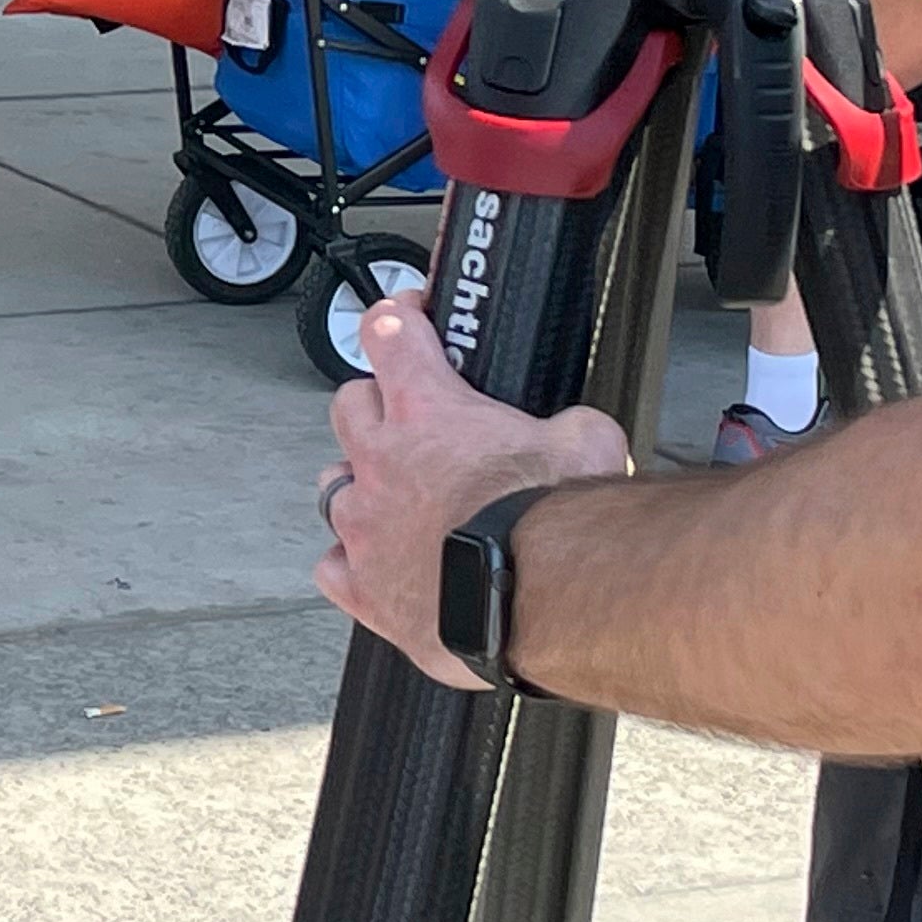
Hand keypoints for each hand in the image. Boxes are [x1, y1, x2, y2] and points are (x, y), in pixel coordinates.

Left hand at [312, 300, 628, 688]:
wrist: (541, 603)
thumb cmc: (555, 529)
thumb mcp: (587, 446)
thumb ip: (572, 425)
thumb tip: (580, 429)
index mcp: (427, 412)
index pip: (388, 334)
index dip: (396, 318)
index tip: (406, 317)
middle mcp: (381, 461)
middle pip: (349, 405)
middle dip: (377, 406)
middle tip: (412, 423)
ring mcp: (365, 526)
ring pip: (334, 484)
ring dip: (362, 484)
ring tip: (401, 500)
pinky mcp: (365, 587)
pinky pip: (334, 564)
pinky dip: (353, 561)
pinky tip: (382, 565)